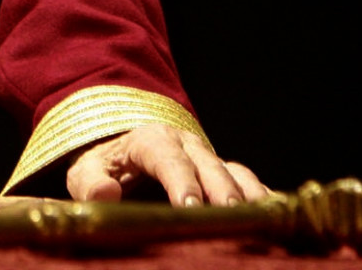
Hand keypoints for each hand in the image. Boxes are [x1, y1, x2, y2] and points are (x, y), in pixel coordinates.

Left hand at [67, 123, 267, 204]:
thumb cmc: (106, 165)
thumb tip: (106, 194)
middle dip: (222, 191)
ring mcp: (210, 158)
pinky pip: (250, 183)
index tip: (190, 207)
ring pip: (236, 172)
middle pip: (209, 165)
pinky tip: (275, 220)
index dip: (180, 181)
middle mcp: (187, 145)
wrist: (126, 149)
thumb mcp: (86, 171)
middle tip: (231, 217)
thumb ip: (91, 183)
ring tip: (261, 221)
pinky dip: (264, 198)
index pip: (167, 158)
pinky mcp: (225, 173)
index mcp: (150, 140)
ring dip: (250, 195)